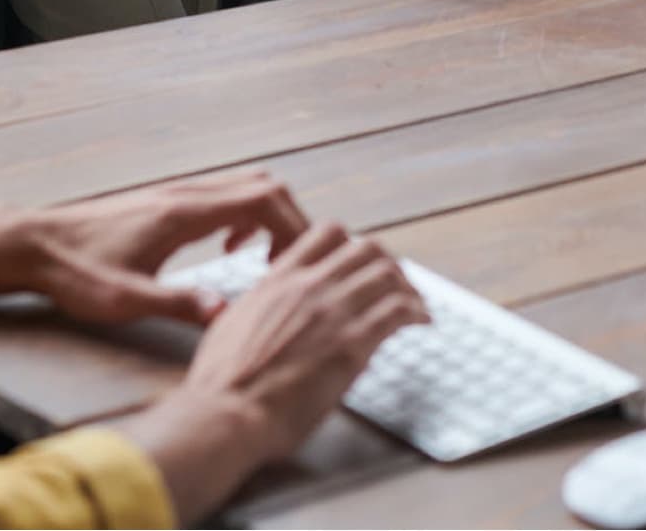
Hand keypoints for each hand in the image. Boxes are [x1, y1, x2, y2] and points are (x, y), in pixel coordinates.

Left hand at [15, 171, 311, 327]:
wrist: (36, 244)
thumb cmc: (77, 272)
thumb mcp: (125, 300)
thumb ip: (177, 304)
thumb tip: (225, 315)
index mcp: (183, 214)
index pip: (263, 199)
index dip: (293, 227)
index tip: (295, 265)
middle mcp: (185, 193)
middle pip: (264, 185)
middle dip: (290, 221)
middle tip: (289, 265)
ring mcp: (176, 192)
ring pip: (244, 185)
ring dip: (268, 217)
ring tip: (266, 260)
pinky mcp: (167, 199)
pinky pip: (223, 193)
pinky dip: (244, 214)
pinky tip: (228, 247)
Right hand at [175, 221, 426, 457]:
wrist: (226, 410)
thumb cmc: (223, 381)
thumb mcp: (235, 325)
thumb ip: (264, 310)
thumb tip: (279, 319)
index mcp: (279, 279)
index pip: (326, 234)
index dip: (352, 244)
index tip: (362, 262)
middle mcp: (309, 285)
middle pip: (365, 249)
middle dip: (387, 262)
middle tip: (396, 283)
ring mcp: (332, 311)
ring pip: (386, 274)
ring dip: (408, 286)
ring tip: (416, 303)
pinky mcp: (352, 344)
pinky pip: (398, 311)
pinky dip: (416, 311)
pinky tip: (422, 320)